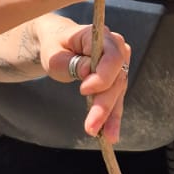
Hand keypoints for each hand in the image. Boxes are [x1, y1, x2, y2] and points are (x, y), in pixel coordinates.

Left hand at [45, 21, 131, 140]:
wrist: (57, 44)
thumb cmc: (54, 47)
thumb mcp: (54, 55)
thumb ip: (70, 63)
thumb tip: (87, 72)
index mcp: (101, 36)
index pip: (112, 57)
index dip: (102, 76)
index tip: (83, 90)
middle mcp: (116, 48)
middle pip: (117, 78)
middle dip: (105, 104)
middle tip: (91, 126)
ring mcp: (119, 64)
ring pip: (118, 92)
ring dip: (112, 115)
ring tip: (107, 137)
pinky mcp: (116, 79)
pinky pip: (116, 98)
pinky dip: (112, 116)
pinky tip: (110, 133)